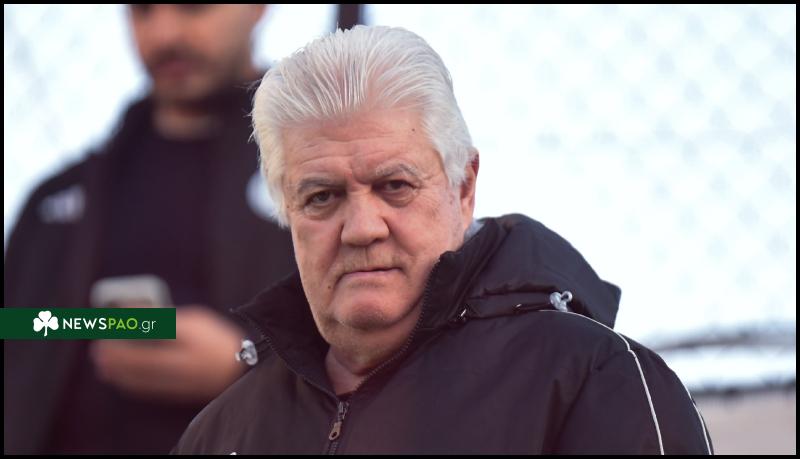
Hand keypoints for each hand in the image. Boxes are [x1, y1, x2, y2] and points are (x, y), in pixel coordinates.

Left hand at [90, 305, 246, 402]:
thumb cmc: (217, 338)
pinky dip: (132, 383)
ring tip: (104, 364)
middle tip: (98, 350)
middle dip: (116, 358)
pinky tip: (123, 378)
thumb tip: (136, 320)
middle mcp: (183, 367)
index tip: (108, 328)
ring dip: (120, 372)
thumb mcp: (195, 320)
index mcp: (187, 346)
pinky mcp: (182, 392)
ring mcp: (182, 382)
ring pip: (142, 380)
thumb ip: (166, 321)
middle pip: (140, 365)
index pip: (147, 340)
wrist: (243, 362)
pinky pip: (150, 390)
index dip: (125, 336)